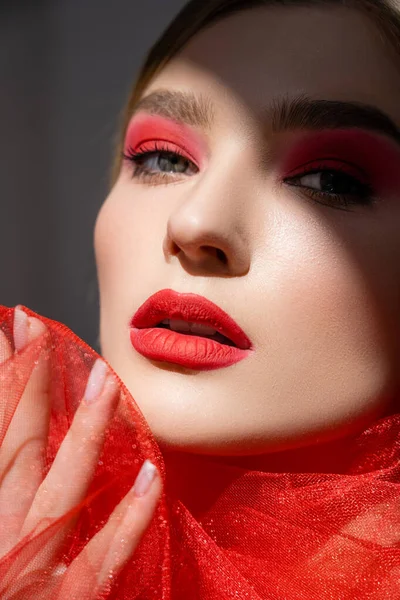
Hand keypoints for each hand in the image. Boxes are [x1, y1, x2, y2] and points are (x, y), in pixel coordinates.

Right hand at [0, 307, 161, 598]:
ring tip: (105, 378)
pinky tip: (153, 476)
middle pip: (17, 441)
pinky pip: (103, 557)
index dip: (2, 377)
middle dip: (29, 381)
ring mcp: (35, 569)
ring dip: (85, 429)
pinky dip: (128, 517)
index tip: (14, 330)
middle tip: (41, 327)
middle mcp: (0, 534)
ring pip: (64, 484)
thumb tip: (8, 445)